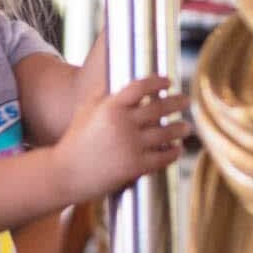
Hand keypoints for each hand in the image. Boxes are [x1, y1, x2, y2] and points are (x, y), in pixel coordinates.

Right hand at [52, 76, 190, 200]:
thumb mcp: (85, 110)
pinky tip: (177, 149)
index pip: (141, 87)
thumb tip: (117, 79)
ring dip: (180, 128)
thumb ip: (102, 93)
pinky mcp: (135, 167)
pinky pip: (163, 157)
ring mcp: (131, 146)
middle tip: (186, 100)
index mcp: (111, 107)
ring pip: (166, 133)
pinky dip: (173, 152)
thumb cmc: (74, 140)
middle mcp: (123, 123)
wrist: (65, 173)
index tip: (168, 81)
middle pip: (160, 107)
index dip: (158, 82)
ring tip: (186, 126)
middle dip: (177, 102)